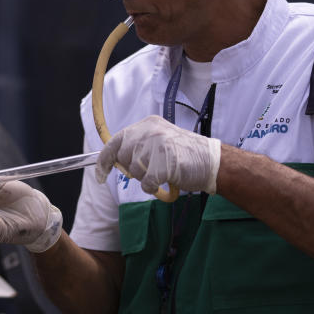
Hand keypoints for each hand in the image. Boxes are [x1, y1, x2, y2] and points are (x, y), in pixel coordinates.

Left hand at [96, 115, 220, 194]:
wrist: (213, 162)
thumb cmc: (184, 156)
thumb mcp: (158, 142)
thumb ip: (137, 147)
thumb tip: (113, 161)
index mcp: (147, 124)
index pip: (115, 141)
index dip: (105, 160)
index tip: (100, 174)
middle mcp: (150, 131)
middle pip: (123, 158)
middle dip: (133, 170)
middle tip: (152, 170)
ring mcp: (157, 145)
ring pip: (135, 172)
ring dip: (147, 179)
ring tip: (164, 172)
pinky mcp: (164, 162)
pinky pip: (147, 184)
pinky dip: (155, 188)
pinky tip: (167, 180)